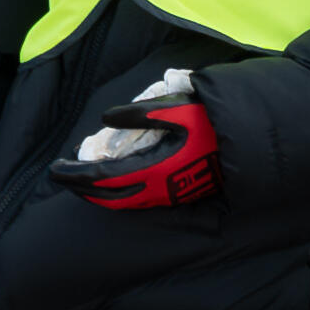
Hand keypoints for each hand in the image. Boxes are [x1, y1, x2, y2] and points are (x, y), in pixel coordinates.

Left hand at [55, 86, 222, 210]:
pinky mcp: (179, 194)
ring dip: (97, 192)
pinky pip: (138, 199)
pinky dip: (116, 192)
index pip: (103, 177)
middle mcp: (160, 188)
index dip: (76, 175)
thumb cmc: (215, 121)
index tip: (55, 169)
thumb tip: (106, 117)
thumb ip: (141, 112)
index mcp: (155, 168)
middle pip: (109, 196)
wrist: (253, 143)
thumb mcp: (177, 107)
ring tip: (79, 178)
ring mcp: (170, 195)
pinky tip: (109, 180)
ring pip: (124, 201)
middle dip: (81, 188)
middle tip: (60, 175)